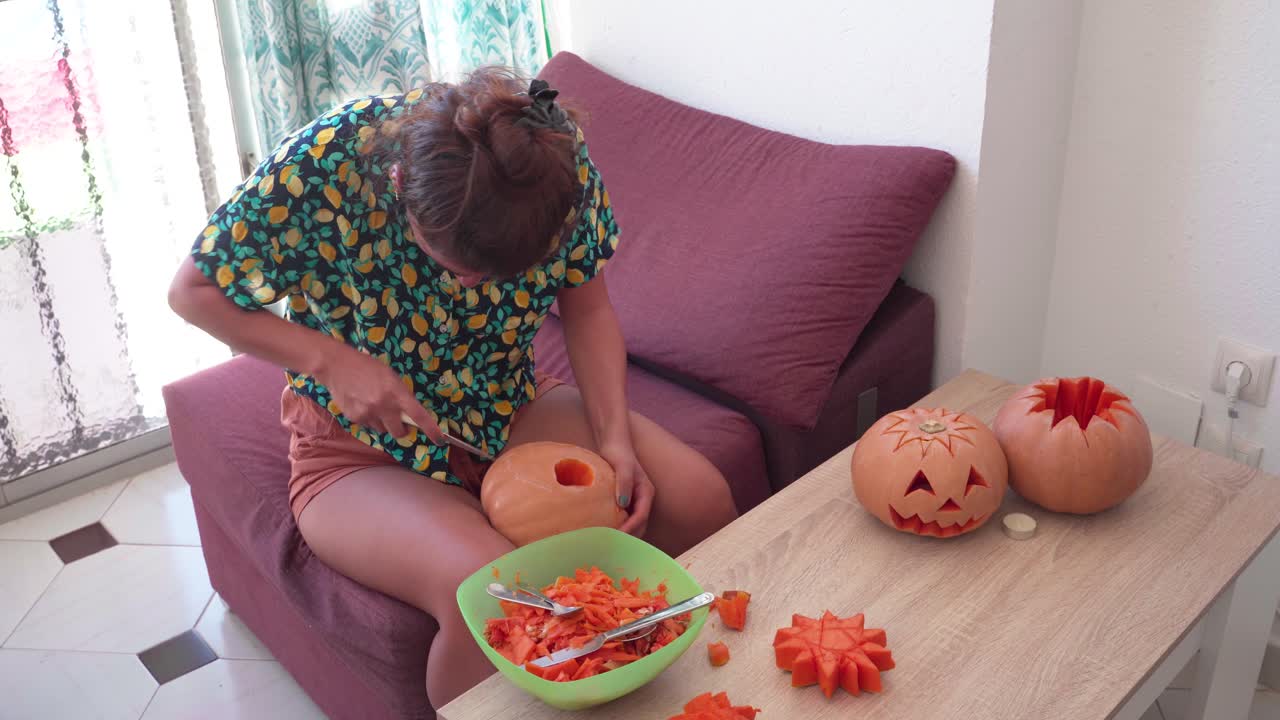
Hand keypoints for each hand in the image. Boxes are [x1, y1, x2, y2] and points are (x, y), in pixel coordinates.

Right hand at [313, 342, 444, 443]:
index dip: (432, 430)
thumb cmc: (367, 366)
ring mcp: (368, 414)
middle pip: (399, 433)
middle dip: (401, 430)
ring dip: (383, 423)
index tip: (440, 440)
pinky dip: (369, 419)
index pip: (419, 416)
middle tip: (399, 421)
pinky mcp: (355, 418)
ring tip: (374, 406)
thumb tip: (408, 413)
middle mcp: (384, 406)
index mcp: (397, 392)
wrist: (336, 365)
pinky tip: (362, 404)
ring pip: (383, 430)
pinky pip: (368, 426)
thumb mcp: (390, 376)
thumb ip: (401, 394)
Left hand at [599, 441, 653, 537]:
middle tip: (612, 546)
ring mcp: (634, 500)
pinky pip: (623, 518)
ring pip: (632, 524)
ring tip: (608, 542)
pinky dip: (617, 526)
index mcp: (646, 493)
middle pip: (640, 525)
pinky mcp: (624, 500)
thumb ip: (625, 482)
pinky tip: (604, 531)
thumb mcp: (622, 465)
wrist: (613, 441)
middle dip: (629, 537)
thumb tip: (623, 503)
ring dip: (624, 534)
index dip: (630, 529)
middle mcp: (643, 499)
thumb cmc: (618, 451)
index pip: (641, 517)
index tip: (617, 536)